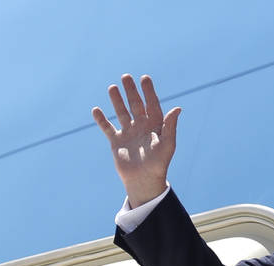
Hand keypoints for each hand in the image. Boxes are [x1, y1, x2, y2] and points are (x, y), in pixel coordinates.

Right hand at [91, 74, 180, 207]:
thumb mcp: (167, 144)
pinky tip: (96, 109)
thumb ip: (170, 126)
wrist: (144, 181)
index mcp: (155, 126)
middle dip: (131, 91)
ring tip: (112, 87)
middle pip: (135, 105)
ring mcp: (128, 133)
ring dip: (117, 100)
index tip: (145, 78)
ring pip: (121, 112)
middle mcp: (141, 127)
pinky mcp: (117, 142)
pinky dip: (101, 119)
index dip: (149, 92)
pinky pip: (107, 127)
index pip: (152, 105)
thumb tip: (177, 108)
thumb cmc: (159, 164)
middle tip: (126, 77)